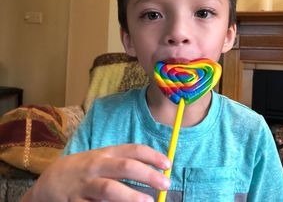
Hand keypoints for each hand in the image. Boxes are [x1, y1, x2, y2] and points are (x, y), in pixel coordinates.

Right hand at [21, 144, 170, 201]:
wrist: (50, 180)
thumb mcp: (102, 158)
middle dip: (147, 175)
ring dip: (130, 196)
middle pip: (125, 167)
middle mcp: (96, 166)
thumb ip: (123, 162)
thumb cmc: (84, 168)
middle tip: (165, 183)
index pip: (132, 150)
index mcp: (105, 153)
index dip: (152, 156)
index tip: (168, 164)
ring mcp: (84, 185)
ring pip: (109, 188)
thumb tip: (153, 170)